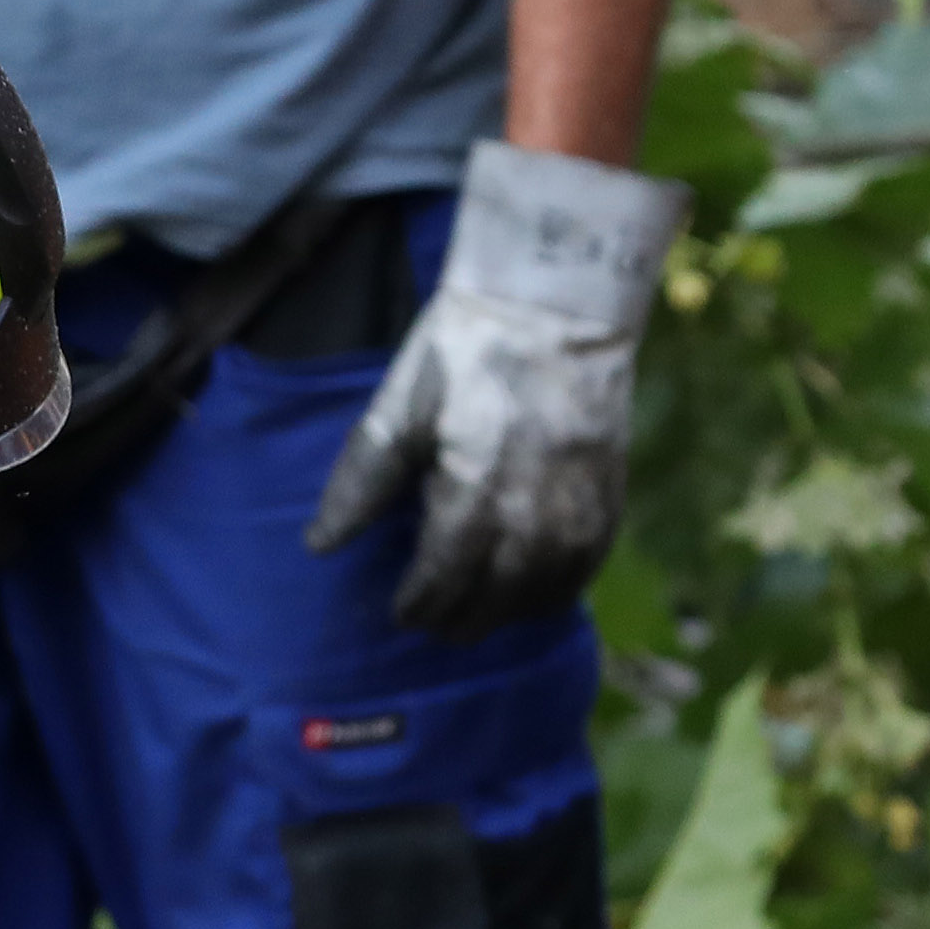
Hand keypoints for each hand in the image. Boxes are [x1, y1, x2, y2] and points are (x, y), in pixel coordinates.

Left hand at [308, 141, 683, 635]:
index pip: (441, 580)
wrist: (555, 307)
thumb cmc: (466, 351)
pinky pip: (583, 572)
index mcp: (474, 491)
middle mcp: (533, 514)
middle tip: (432, 621)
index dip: (417, 605)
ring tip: (476, 613)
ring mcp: (579, 510)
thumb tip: (320, 546)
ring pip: (540, 596)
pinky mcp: (609, 499)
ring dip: (505, 615)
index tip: (400, 610)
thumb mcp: (400, 409)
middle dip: (457, 619)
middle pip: (492, 600)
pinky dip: (553, 594)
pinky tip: (528, 593)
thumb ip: (362, 483)